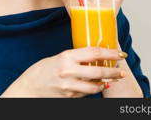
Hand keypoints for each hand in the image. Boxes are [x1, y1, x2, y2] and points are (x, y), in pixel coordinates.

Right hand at [0, 47, 126, 97]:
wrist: (28, 89)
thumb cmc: (40, 71)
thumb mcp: (58, 58)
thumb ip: (74, 58)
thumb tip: (94, 58)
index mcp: (66, 57)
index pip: (94, 52)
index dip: (110, 52)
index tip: (119, 53)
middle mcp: (69, 71)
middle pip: (99, 70)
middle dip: (113, 71)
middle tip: (121, 71)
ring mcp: (69, 86)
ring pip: (95, 86)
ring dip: (105, 83)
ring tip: (111, 80)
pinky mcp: (69, 97)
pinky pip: (86, 93)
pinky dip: (93, 89)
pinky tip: (96, 85)